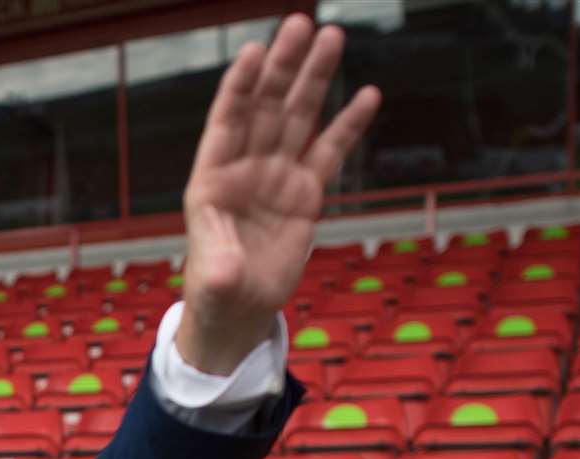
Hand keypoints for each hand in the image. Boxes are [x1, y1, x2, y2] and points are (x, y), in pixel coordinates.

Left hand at [175, 15, 380, 374]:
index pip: (228, 121)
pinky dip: (347, 125)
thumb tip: (224, 271)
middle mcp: (246, 168)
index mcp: (214, 178)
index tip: (255, 52)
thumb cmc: (215, 290)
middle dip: (284, 67)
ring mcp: (277, 177)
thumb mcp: (213, 281)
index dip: (240, 87)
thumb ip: (218, 267)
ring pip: (299, 118)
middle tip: (301, 25)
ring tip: (333, 38)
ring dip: (314, 79)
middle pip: (268, 107)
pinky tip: (366, 95)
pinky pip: (328, 152)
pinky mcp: (305, 194)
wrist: (238, 309)